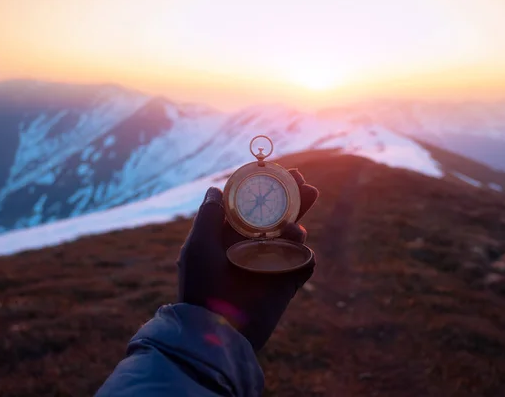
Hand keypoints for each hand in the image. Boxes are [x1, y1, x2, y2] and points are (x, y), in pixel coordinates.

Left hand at [177, 169, 318, 350]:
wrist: (218, 333)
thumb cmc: (202, 287)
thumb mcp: (198, 248)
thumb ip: (208, 217)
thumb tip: (216, 188)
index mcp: (231, 237)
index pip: (252, 206)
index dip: (265, 189)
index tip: (276, 172)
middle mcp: (252, 248)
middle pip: (279, 216)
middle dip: (293, 199)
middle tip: (305, 184)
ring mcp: (271, 265)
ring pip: (294, 238)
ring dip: (298, 227)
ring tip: (294, 230)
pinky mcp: (286, 284)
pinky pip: (303, 265)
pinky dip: (305, 258)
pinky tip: (299, 256)